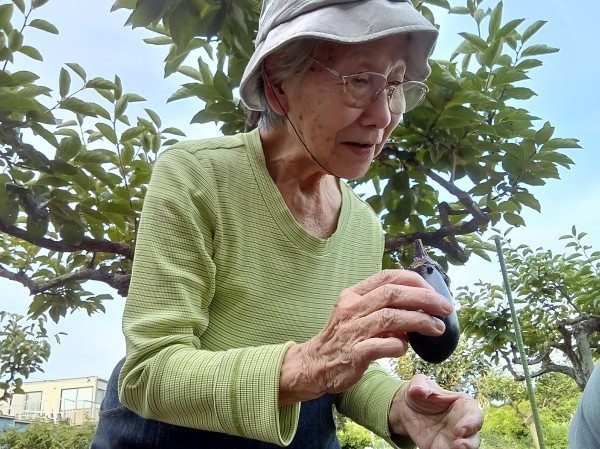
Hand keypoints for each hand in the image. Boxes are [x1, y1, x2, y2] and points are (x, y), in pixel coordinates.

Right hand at [279, 270, 452, 402]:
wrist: (315, 364)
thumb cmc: (342, 338)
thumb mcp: (357, 315)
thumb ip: (382, 308)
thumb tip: (416, 309)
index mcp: (353, 295)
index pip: (387, 277)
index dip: (414, 281)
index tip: (433, 291)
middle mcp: (351, 309)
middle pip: (393, 294)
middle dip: (425, 299)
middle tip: (445, 308)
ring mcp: (352, 330)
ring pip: (391, 317)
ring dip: (420, 321)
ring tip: (438, 328)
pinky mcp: (354, 354)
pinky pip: (383, 346)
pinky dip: (400, 345)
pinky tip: (406, 347)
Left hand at [389, 374, 482, 448]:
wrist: (407, 408)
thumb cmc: (419, 392)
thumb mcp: (418, 383)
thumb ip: (420, 385)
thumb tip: (418, 390)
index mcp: (462, 405)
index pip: (474, 415)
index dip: (471, 423)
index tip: (460, 430)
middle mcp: (462, 424)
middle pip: (474, 438)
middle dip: (469, 444)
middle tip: (459, 447)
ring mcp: (453, 439)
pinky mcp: (440, 448)